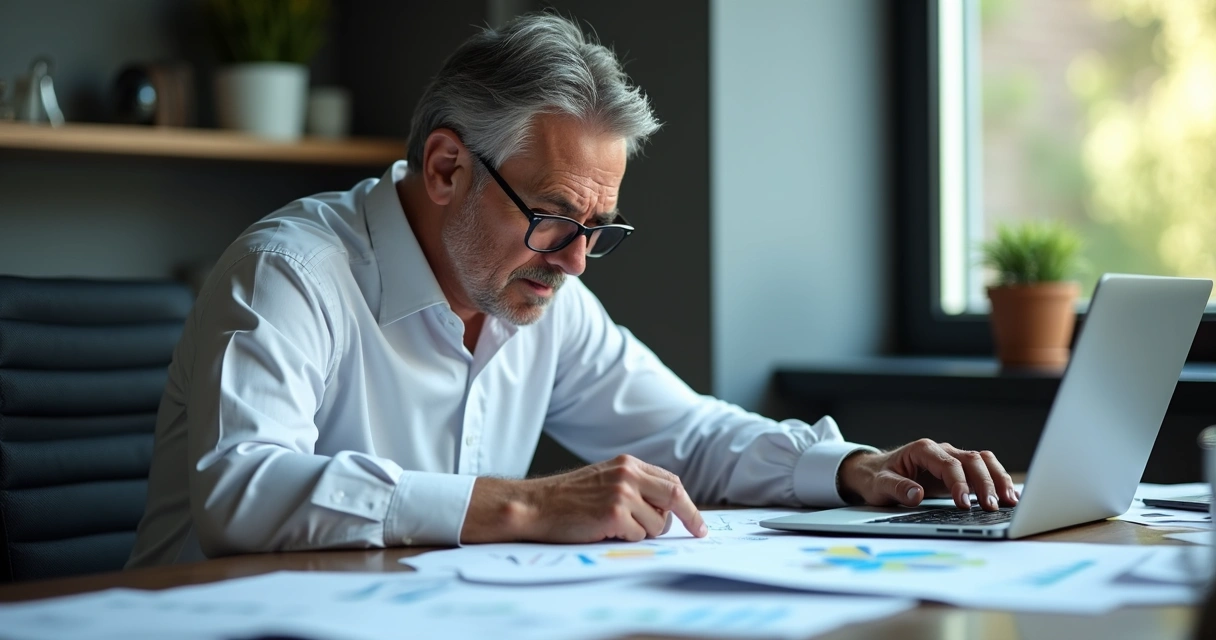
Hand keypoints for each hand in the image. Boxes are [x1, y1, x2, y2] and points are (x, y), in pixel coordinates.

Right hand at [460, 454, 706, 543]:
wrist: (536, 505)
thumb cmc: (568, 499)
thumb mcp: (605, 480)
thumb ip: (635, 486)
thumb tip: (668, 510)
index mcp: (628, 464)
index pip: (671, 482)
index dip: (688, 503)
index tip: (698, 522)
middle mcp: (628, 474)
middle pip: (675, 497)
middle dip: (690, 517)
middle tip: (697, 532)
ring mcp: (622, 493)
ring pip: (657, 524)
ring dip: (644, 533)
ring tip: (616, 528)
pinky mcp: (614, 514)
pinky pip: (639, 536)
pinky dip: (627, 540)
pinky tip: (605, 531)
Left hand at [837, 439, 1018, 510]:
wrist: (874, 471)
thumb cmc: (877, 477)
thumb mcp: (879, 485)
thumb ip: (897, 488)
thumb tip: (916, 495)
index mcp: (923, 450)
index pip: (948, 464)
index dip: (959, 483)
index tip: (963, 504)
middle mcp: (941, 451)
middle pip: (972, 460)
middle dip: (985, 483)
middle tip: (992, 507)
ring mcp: (952, 459)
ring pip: (983, 462)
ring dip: (998, 479)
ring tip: (1010, 502)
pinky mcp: (959, 471)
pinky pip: (983, 471)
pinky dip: (997, 481)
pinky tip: (1008, 497)